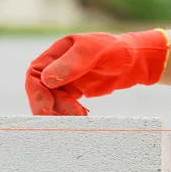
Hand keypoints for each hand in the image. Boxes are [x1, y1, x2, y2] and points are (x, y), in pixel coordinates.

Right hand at [25, 29, 169, 114]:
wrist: (135, 60)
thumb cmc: (116, 49)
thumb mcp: (95, 52)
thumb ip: (72, 63)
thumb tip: (46, 79)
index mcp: (57, 53)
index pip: (35, 74)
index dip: (36, 94)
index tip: (45, 111)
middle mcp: (57, 66)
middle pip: (41, 91)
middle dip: (49, 108)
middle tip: (63, 122)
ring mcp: (65, 81)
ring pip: (52, 101)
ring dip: (61, 113)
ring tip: (79, 118)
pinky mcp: (74, 93)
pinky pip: (64, 106)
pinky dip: (69, 114)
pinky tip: (82, 117)